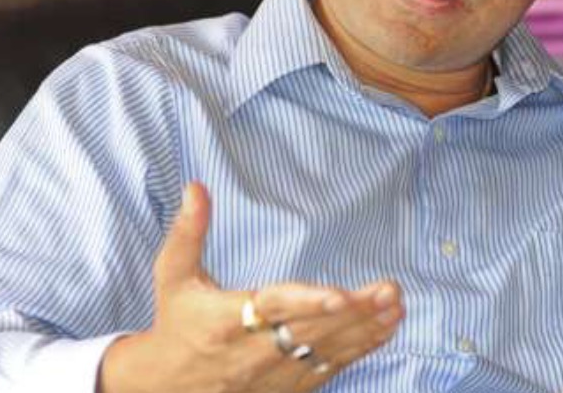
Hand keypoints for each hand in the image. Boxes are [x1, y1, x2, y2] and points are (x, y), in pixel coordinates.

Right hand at [97, 182, 403, 392]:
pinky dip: (360, 349)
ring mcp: (273, 373)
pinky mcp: (288, 385)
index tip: (339, 295)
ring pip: (325, 352)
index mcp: (227, 320)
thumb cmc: (177, 322)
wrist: (168, 385)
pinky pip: (329, 368)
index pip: (273, 308)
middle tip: (388, 290)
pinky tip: (385, 327)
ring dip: (365, 330)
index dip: (307, 302)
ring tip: (395, 306)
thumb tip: (196, 189)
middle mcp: (254, 351)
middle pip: (310, 331)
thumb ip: (188, 233)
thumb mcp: (172, 276)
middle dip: (353, 313)